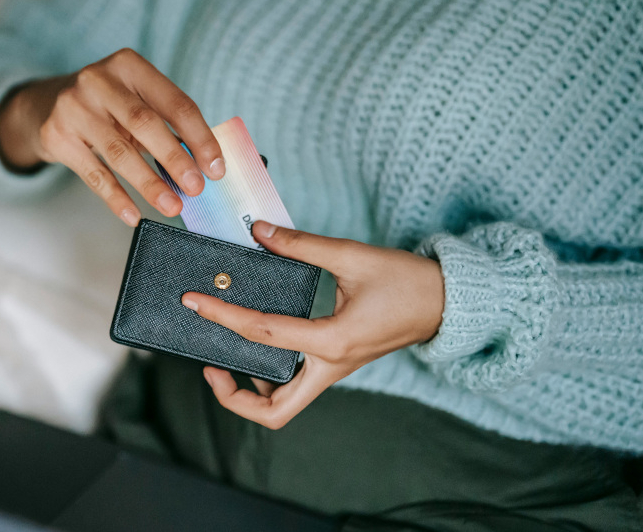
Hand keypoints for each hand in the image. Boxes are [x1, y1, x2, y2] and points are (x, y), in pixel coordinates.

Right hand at [0, 48, 224, 225]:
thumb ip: (166, 126)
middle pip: (145, 123)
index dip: (199, 137)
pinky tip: (133, 215)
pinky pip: (93, 174)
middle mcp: (98, 80)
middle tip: (196, 188)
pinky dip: (115, 198)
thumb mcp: (134, 102)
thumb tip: (204, 167)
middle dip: (175, 158)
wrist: (44, 106)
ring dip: (149, 183)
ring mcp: (73, 106)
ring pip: (119, 152)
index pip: (175, 102)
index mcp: (129, 65)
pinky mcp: (56, 135)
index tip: (216, 168)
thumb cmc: (105, 107)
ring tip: (171, 206)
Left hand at [180, 221, 444, 428]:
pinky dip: (270, 377)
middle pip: (273, 410)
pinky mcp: (336, 364)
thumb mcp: (353, 255)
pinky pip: (296, 386)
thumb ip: (301, 245)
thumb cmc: (407, 280)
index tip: (194, 302)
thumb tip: (258, 232)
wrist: (447, 302)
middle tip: (209, 366)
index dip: (222, 315)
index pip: (263, 333)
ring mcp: (334, 370)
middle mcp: (330, 365)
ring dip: (250, 393)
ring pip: (284, 405)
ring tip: (225, 360)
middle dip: (233, 397)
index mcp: (333, 340)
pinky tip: (258, 346)